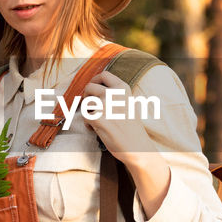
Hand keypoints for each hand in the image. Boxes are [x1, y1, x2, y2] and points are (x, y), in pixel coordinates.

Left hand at [82, 71, 170, 217]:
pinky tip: (96, 130)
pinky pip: (84, 117)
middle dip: (86, 96)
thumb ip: (116, 95)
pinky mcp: (97, 118)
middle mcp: (114, 94)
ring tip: (96, 121)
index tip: (93, 88)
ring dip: (87, 112)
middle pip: (89, 86)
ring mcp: (105, 105)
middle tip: (90, 106)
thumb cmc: (132, 128)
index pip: (104, 74)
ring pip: (86, 103)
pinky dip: (88, 125)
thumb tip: (96, 88)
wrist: (137, 147)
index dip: (95, 80)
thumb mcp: (129, 104)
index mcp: (123, 88)